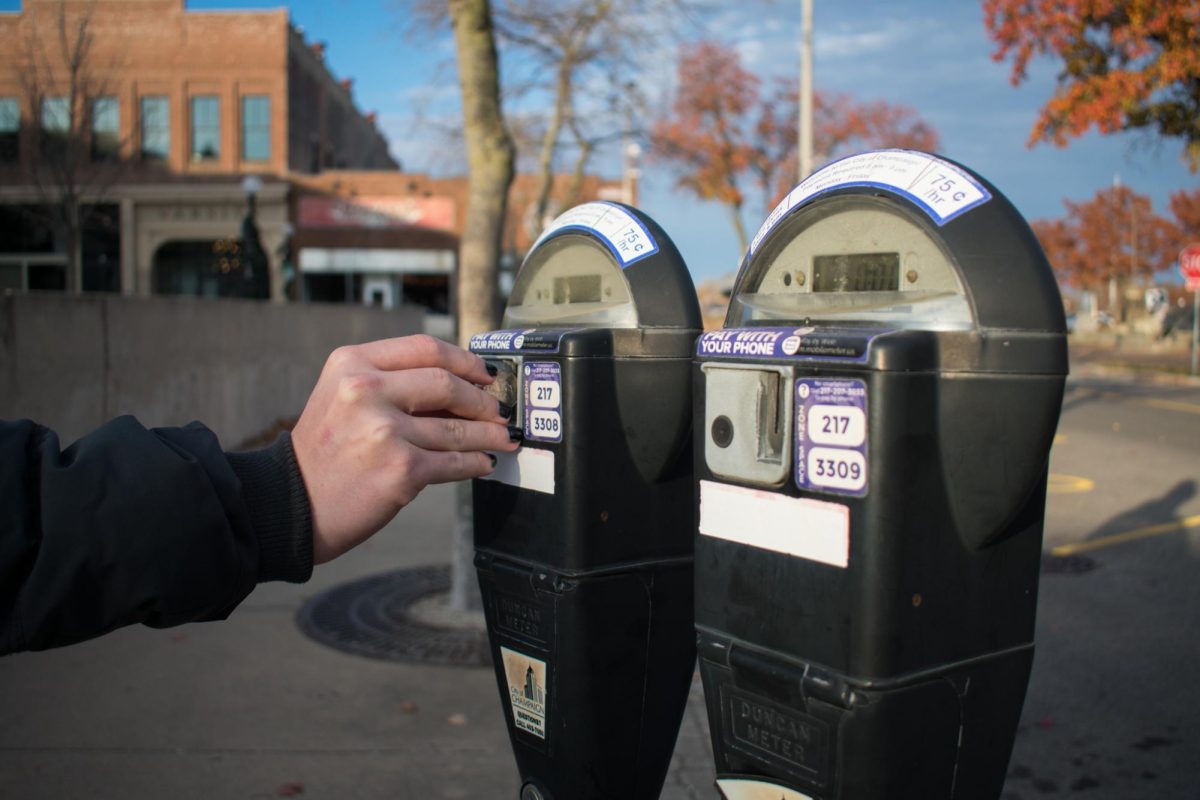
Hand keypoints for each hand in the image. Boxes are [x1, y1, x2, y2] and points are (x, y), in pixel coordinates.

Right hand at [290, 334, 515, 564]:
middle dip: (482, 399)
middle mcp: (366, 390)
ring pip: (457, 429)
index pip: (425, 348)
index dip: (464, 360)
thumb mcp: (342, 397)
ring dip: (488, 435)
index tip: (485, 373)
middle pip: (447, 383)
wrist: (292, 504)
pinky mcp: (401, 471)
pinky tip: (483, 463)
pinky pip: (454, 463)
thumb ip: (391, 383)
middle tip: (498, 409)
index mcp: (352, 363)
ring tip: (501, 438)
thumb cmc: (323, 452)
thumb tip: (461, 387)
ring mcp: (385, 431)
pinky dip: (476, 464)